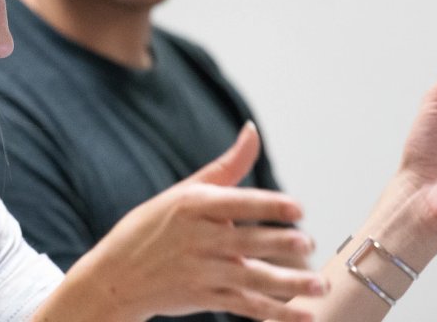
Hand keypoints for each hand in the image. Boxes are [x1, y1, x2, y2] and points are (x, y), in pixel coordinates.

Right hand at [53, 123, 325, 321]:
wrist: (116, 276)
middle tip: (309, 243)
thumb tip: (252, 131)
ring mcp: (202, 272)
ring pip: (253, 279)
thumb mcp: (183, 192)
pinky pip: (248, 306)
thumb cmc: (152, 228)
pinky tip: (306, 316)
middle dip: (280, 244)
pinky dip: (278, 314)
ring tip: (320, 285)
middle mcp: (198, 239)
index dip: (268, 206)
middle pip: (247, 242)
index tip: (297, 209)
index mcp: (193, 207)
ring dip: (290, 284)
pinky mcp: (206, 298)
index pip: (237, 204)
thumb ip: (226, 166)